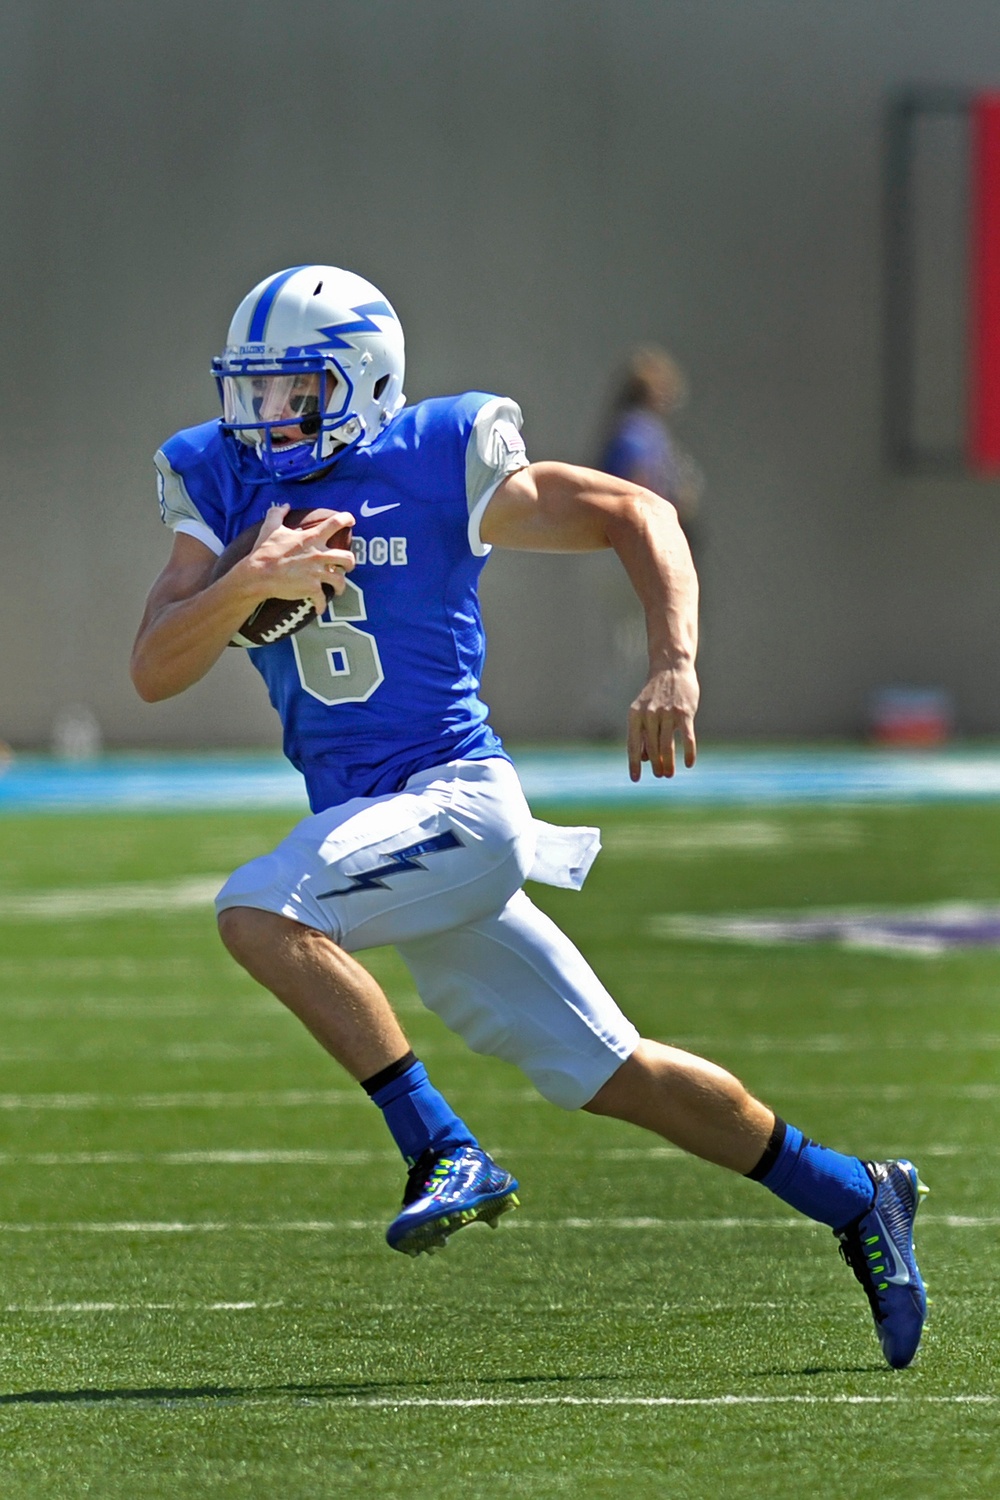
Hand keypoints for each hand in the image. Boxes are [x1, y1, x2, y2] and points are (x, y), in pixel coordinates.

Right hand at [250, 505, 355, 618]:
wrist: (258, 574)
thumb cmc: (264, 551)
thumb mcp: (270, 528)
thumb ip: (277, 514)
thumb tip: (283, 505)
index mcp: (311, 538)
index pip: (335, 523)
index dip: (346, 519)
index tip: (351, 520)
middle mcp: (318, 555)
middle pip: (347, 557)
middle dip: (350, 563)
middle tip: (347, 566)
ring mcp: (316, 573)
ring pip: (340, 580)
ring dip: (341, 586)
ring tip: (338, 589)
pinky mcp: (311, 589)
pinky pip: (323, 599)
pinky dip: (321, 606)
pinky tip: (319, 609)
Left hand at [626, 661, 698, 780]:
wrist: (671, 668)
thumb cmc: (656, 693)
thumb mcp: (643, 710)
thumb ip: (643, 732)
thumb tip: (643, 759)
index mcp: (635, 715)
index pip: (633, 745)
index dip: (634, 764)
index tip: (636, 779)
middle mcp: (649, 715)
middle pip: (652, 749)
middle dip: (656, 766)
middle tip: (660, 775)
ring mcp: (667, 713)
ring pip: (667, 746)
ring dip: (668, 764)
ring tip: (669, 774)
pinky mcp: (684, 713)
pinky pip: (687, 738)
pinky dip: (689, 753)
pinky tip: (689, 763)